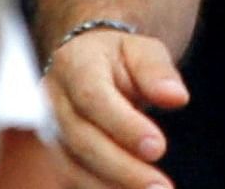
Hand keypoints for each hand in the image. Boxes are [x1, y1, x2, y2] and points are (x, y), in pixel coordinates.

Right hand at [45, 28, 190, 188]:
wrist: (87, 64)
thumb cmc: (120, 58)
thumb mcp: (143, 50)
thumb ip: (158, 72)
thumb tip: (177, 97)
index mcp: (74, 64)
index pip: (92, 97)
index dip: (123, 126)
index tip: (158, 148)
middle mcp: (52, 100)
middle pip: (82, 140)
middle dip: (123, 168)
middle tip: (160, 187)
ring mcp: (48, 130)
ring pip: (72, 168)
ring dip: (112, 186)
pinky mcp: (54, 155)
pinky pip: (71, 180)